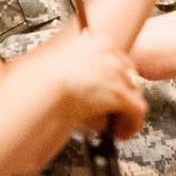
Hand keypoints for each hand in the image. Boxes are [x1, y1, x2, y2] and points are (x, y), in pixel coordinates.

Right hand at [18, 29, 149, 139]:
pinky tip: (121, 133)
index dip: (111, 77)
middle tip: (110, 108)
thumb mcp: (53, 64)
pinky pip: (137, 110)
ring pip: (134, 92)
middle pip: (127, 74)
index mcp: (96, 42)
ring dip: (125, 110)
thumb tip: (69, 77)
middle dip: (120, 92)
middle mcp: (111, 54)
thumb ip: (66, 66)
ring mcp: (118, 74)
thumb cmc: (38, 80)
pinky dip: (132, 124)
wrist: (39, 87)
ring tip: (115, 124)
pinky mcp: (120, 95)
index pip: (114, 57)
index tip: (105, 88)